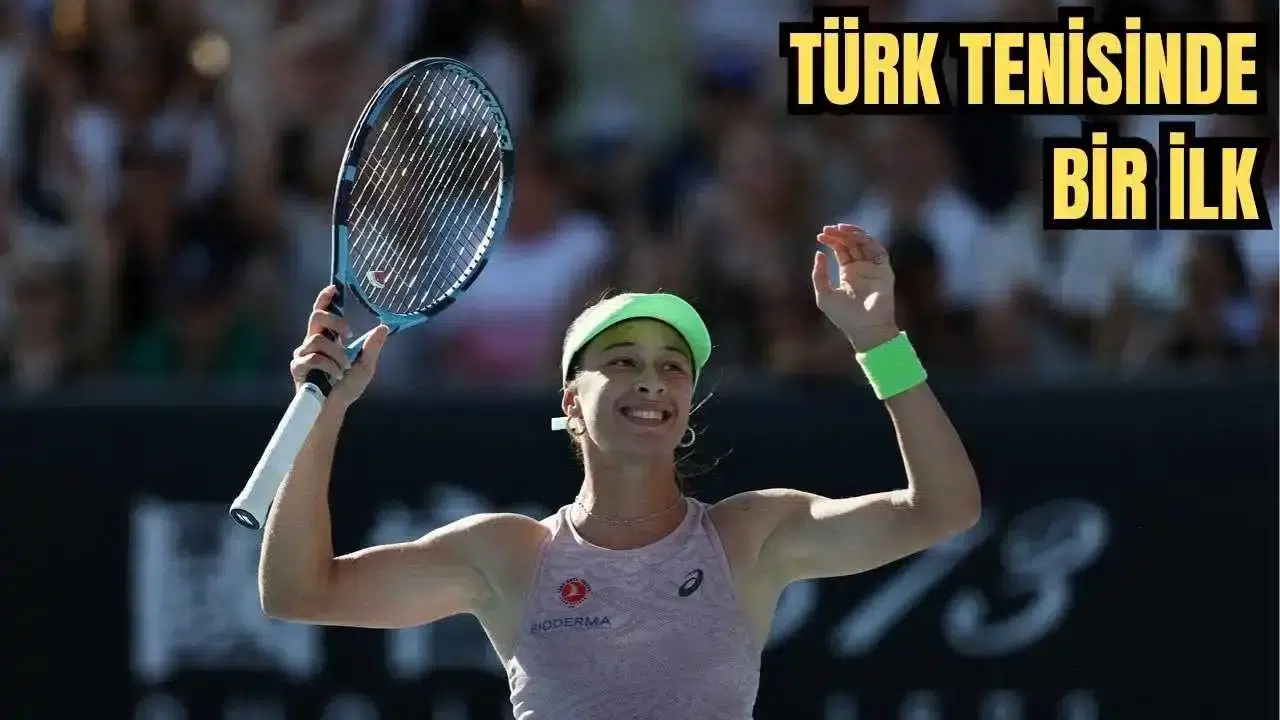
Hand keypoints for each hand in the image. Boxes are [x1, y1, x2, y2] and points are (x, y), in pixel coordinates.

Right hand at [290, 286, 388, 407]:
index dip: (325, 299)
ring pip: (319, 340)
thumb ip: (372, 347)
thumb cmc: (346, 388)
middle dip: (336, 322)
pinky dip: (329, 367)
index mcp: (327, 339)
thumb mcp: (365, 366)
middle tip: (349, 335)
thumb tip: (383, 327)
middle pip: (317, 317)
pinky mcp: (297, 366)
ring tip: (342, 370)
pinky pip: (314, 357)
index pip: (322, 313)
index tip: (334, 288)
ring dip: (336, 356)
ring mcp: (303, 354)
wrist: (333, 409)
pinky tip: (333, 377)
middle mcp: (312, 342)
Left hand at [812, 224, 899, 351]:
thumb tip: (818, 253)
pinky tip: (853, 235)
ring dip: (852, 233)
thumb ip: (819, 275)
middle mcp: (861, 268)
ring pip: (864, 243)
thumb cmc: (844, 316)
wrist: (865, 328)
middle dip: (839, 234)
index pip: (841, 249)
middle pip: (851, 243)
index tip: (820, 236)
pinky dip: (866, 239)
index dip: (831, 240)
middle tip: (827, 229)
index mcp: (848, 273)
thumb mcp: (824, 295)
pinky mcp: (884, 270)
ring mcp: (873, 268)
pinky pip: (877, 250)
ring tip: (839, 228)